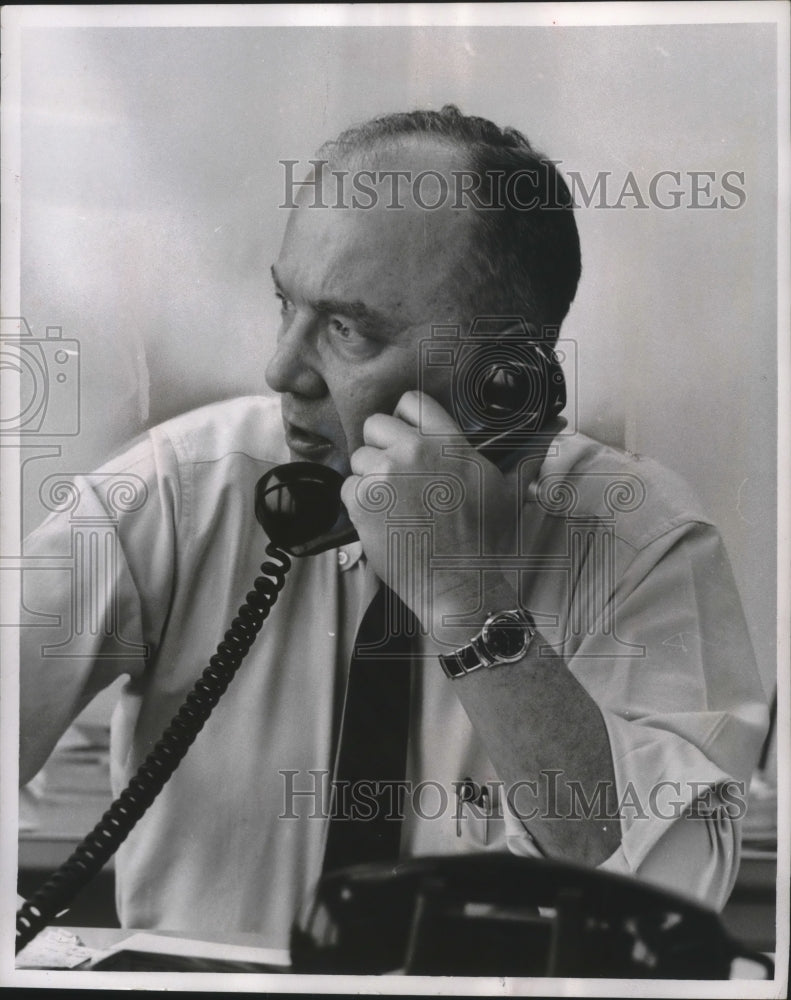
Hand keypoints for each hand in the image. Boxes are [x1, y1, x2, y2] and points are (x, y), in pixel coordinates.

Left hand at [341, 390, 517, 640]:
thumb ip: (524, 455)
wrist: (458, 584)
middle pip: (376, 424)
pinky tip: (383, 521)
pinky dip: (359, 505)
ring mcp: (386, 474)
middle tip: (397, 477)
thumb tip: (555, 428)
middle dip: (380, 447)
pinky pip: (348, 487)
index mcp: (448, 443)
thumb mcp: (506, 490)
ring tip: (394, 505)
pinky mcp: (364, 500)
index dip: (405, 417)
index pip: (412, 400)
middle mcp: (415, 451)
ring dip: (370, 479)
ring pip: (359, 458)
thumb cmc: (483, 541)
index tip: (407, 437)